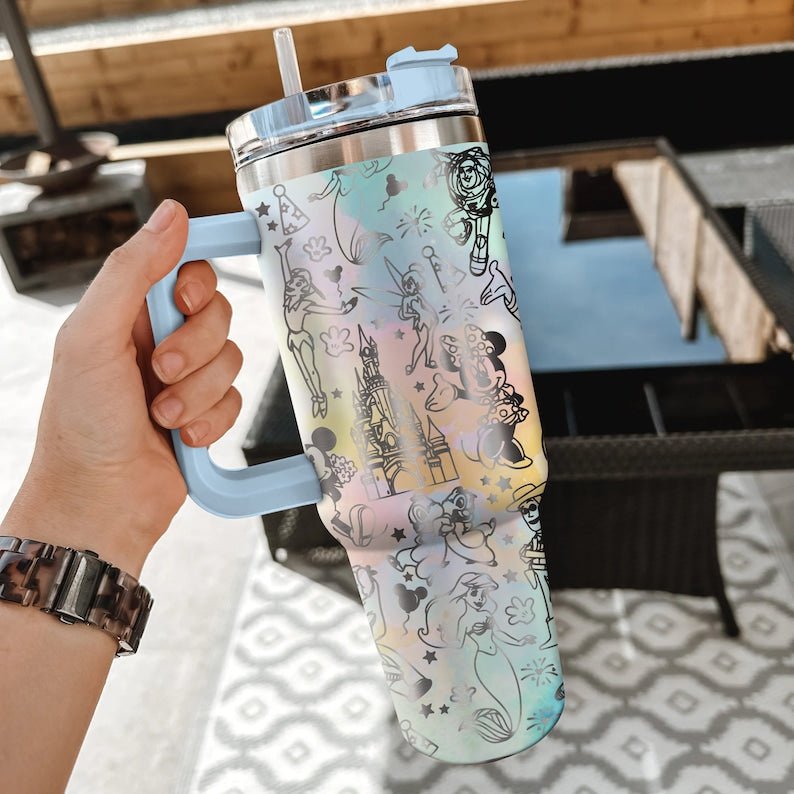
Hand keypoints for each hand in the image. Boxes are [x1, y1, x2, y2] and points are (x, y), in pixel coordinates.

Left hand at [3, 200, 241, 572]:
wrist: (98, 503)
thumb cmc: (80, 425)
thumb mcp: (92, 337)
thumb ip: (132, 272)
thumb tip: (171, 214)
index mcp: (128, 313)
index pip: (184, 269)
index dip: (198, 280)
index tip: (190, 298)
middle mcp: (159, 340)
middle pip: (217, 314)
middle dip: (193, 349)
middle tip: (159, 372)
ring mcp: (185, 379)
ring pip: (231, 359)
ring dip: (198, 392)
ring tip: (162, 415)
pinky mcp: (207, 414)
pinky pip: (235, 401)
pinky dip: (210, 421)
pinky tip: (182, 438)